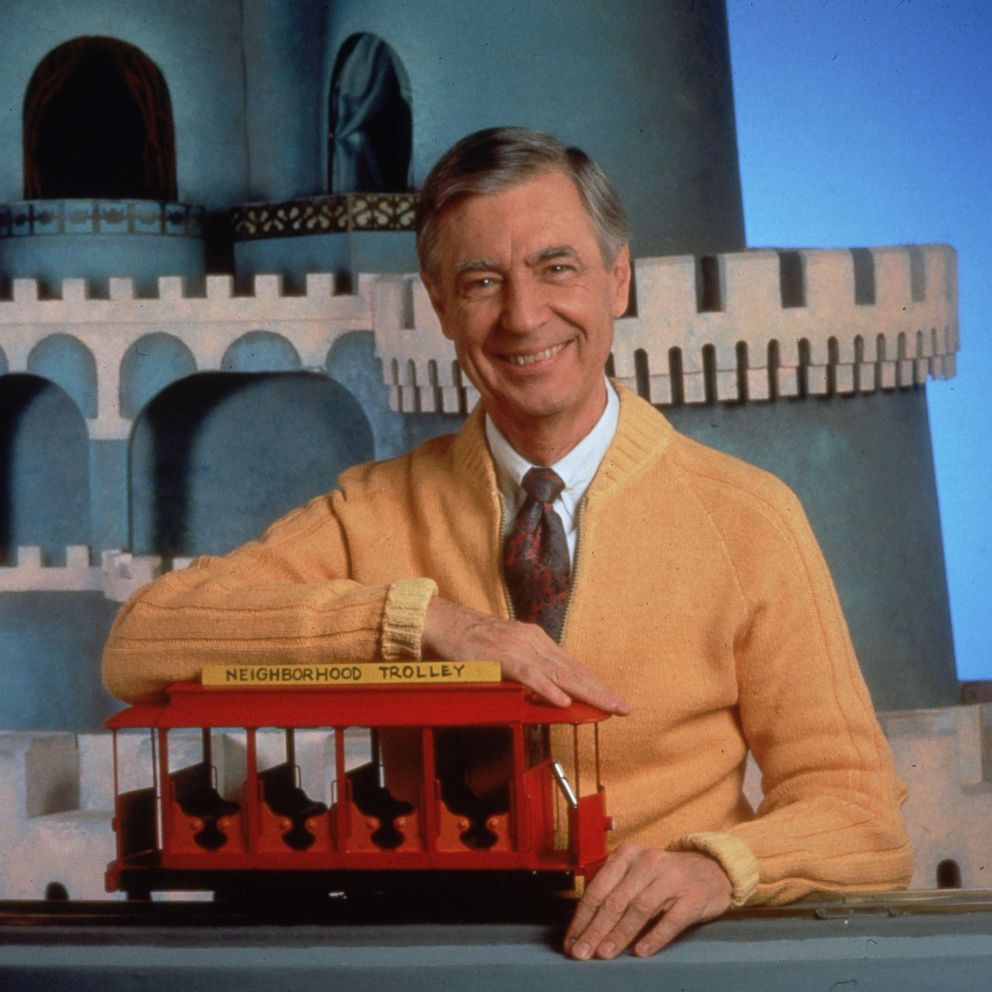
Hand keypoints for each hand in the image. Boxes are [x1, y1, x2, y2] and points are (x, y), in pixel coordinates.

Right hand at [423, 597, 630, 713]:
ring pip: (560, 673)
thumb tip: (549, 692)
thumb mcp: (507, 656)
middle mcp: (534, 641)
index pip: (574, 667)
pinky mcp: (502, 656)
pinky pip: (529, 675)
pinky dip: (547, 688)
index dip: (596, 685)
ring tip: (606, 706)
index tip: (615, 701)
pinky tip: (562, 701)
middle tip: (625, 708)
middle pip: (574, 670)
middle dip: (601, 691)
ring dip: (586, 692)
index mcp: (537, 641)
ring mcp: (520, 647)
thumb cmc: (472, 643)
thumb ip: (528, 672)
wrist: (445, 623)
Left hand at [564, 844, 731, 958]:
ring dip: (619, 935)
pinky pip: (671, 920)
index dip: (582, 917)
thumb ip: (612, 890)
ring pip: (639, 909)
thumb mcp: (635, 871)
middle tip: (581, 953)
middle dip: (595, 930)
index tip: (571, 941)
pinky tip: (641, 951)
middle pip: (615, 900)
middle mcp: (647, 863)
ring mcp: (671, 879)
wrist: (711, 868)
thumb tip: (584, 926)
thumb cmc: (664, 875)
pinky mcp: (692, 897)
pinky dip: (654, 937)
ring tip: (604, 954)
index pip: (598, 889)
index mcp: (627, 854)